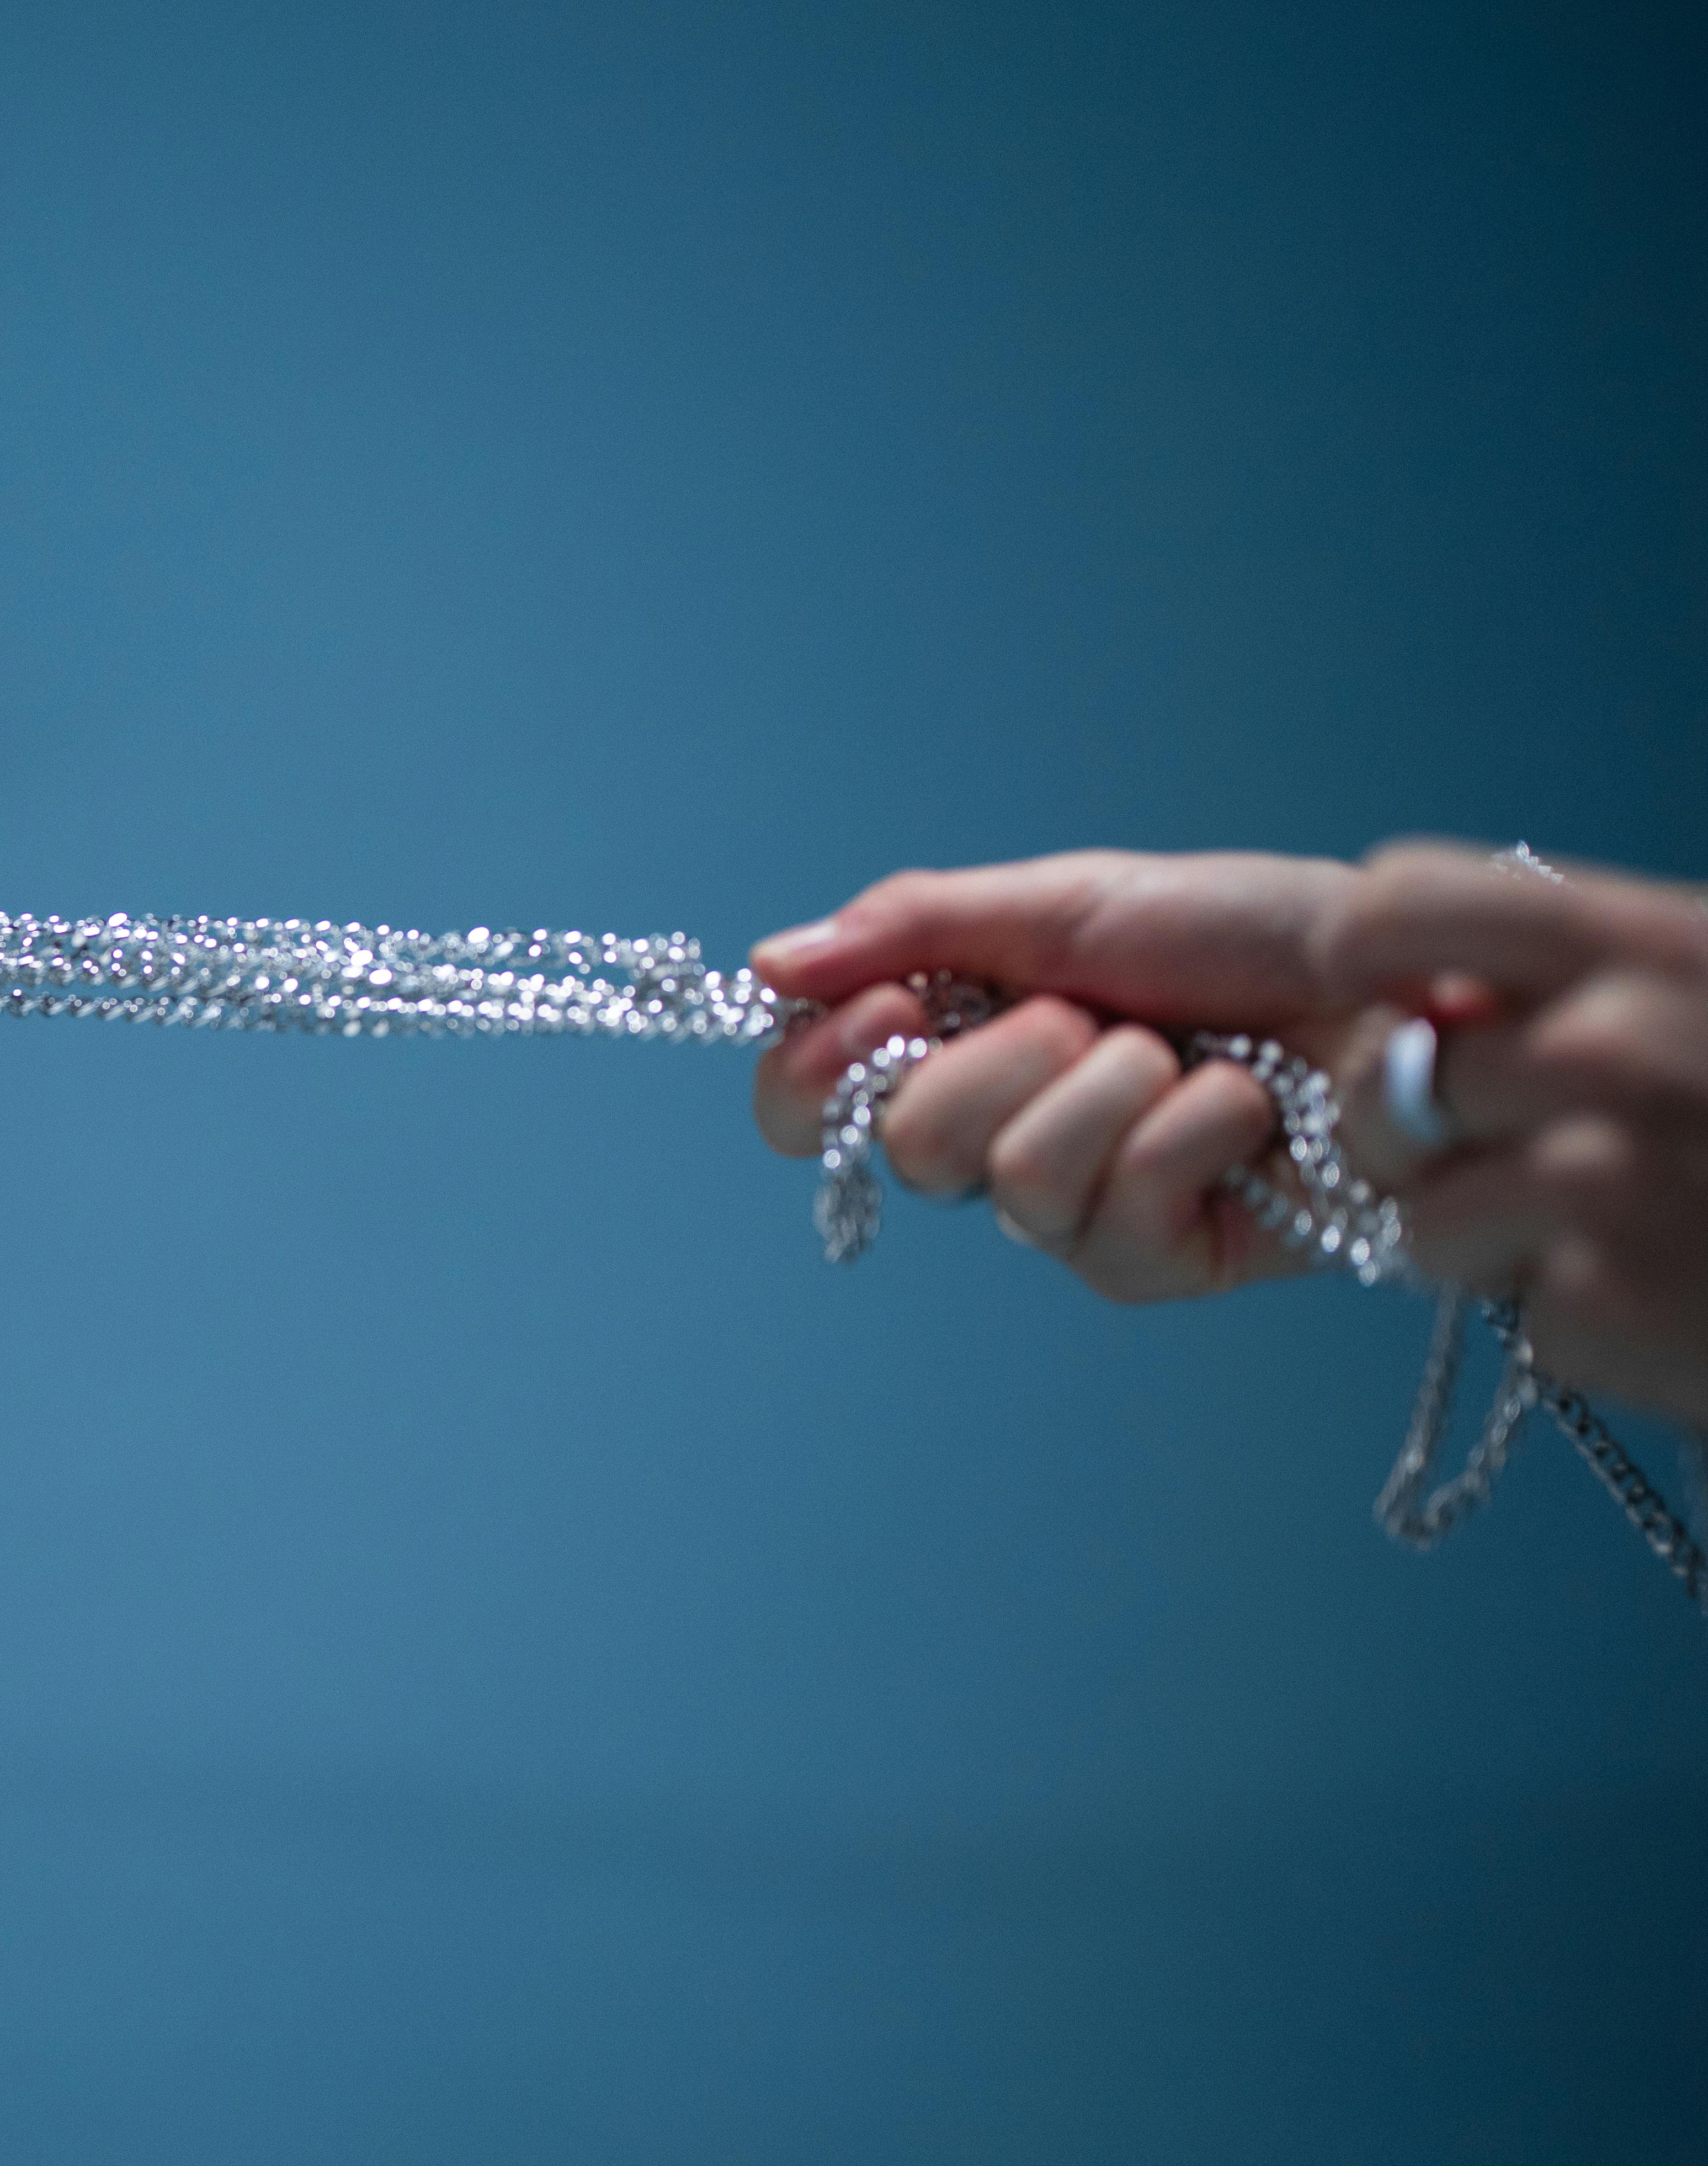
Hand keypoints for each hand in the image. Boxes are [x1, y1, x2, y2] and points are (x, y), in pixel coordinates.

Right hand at [744, 850, 1359, 1301]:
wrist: (1399, 984)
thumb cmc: (1247, 932)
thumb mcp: (1067, 900)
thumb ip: (912, 927)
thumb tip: (766, 965)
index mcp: (955, 1045)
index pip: (809, 1104)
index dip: (815, 1071)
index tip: (880, 1010)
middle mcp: (995, 1137)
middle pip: (906, 1139)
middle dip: (1009, 1051)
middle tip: (1096, 1012)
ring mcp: (1071, 1213)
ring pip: (1011, 1175)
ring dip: (1111, 1083)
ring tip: (1185, 1053)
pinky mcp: (1155, 1265)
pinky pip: (1109, 1215)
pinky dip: (1184, 1134)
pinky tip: (1241, 1110)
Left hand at [1319, 843, 1707, 1423]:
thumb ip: (1590, 976)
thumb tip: (1437, 998)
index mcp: (1648, 946)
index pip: (1401, 901)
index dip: (1362, 952)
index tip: (1371, 989)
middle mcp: (1609, 1049)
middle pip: (1397, 1085)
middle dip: (1440, 1137)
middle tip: (1547, 1158)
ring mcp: (1598, 1181)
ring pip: (1424, 1216)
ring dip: (1498, 1239)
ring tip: (1628, 1232)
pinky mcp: (1598, 1306)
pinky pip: (1511, 1307)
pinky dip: (1577, 1318)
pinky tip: (1672, 1298)